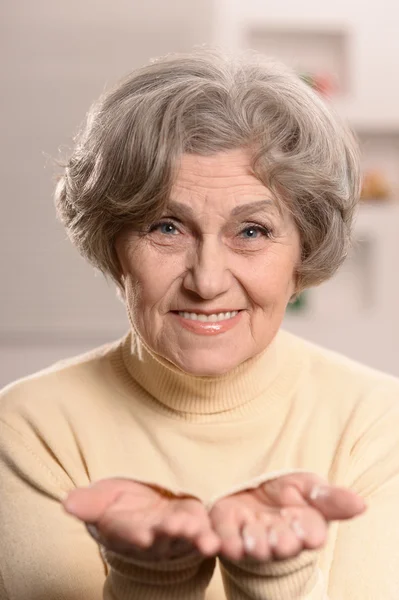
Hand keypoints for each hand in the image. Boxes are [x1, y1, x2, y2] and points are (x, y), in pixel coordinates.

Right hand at [62, 478, 219, 560]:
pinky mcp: (197, 525)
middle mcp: (152, 538)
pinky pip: (207, 531)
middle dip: (172, 534)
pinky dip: (215, 534)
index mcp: (126, 530)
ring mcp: (176, 534)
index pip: (129, 534)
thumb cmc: (118, 504)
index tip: (142, 534)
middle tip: (181, 528)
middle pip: (163, 538)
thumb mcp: (101, 498)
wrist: (143, 507)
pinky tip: (222, 538)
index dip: (135, 535)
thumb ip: (88, 503)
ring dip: (198, 539)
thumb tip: (66, 503)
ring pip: (188, 539)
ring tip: (207, 540)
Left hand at [209, 472, 365, 561]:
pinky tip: (211, 543)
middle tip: (278, 540)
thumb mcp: (309, 486)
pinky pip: (219, 538)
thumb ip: (330, 498)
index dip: (308, 532)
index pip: (309, 532)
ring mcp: (248, 535)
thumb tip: (362, 504)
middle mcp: (276, 537)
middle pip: (280, 543)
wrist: (251, 484)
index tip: (309, 530)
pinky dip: (216, 541)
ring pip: (250, 543)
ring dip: (249, 543)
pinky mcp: (222, 528)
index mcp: (302, 527)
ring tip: (247, 542)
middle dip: (279, 541)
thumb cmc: (286, 489)